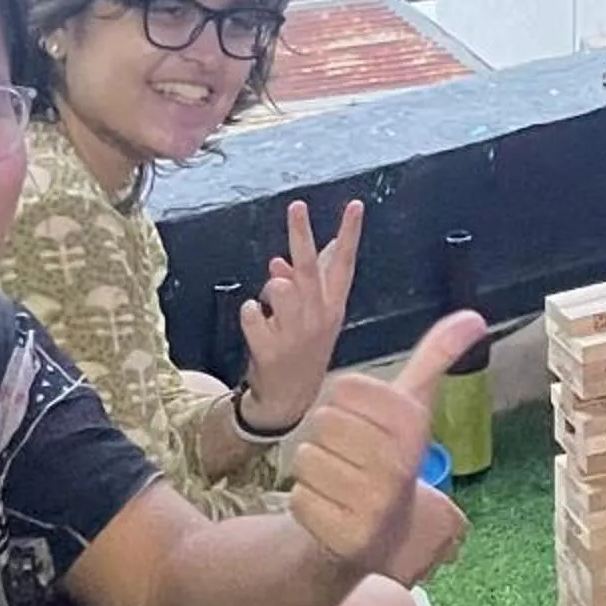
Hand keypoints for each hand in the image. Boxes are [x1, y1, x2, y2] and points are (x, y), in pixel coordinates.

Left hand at [238, 197, 360, 432]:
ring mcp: (296, 333)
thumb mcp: (315, 320)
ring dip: (271, 290)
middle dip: (302, 233)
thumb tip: (282, 259)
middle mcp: (319, 317)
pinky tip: (259, 329)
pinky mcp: (271, 348)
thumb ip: (300, 289)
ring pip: (279, 287)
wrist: (288, 400)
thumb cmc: (303, 351)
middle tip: (297, 205)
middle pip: (309, 267)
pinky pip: (251, 311)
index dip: (350, 233)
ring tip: (273, 309)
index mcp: (333, 307)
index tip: (355, 205)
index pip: (345, 264)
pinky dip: (250, 314)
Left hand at [285, 311, 487, 578]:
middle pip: (321, 421)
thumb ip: (436, 358)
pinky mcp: (344, 538)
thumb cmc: (391, 457)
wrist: (386, 535)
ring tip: (341, 482)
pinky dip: (308, 503)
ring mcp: (372, 505)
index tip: (366, 424)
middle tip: (351, 457)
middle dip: (328, 437)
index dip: (346, 405)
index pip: (344, 388)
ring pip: (305, 458)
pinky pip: (298, 498)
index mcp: (413, 426)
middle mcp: (397, 465)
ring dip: (314, 470)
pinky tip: (333, 509)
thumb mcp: (414, 407)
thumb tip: (475, 316)